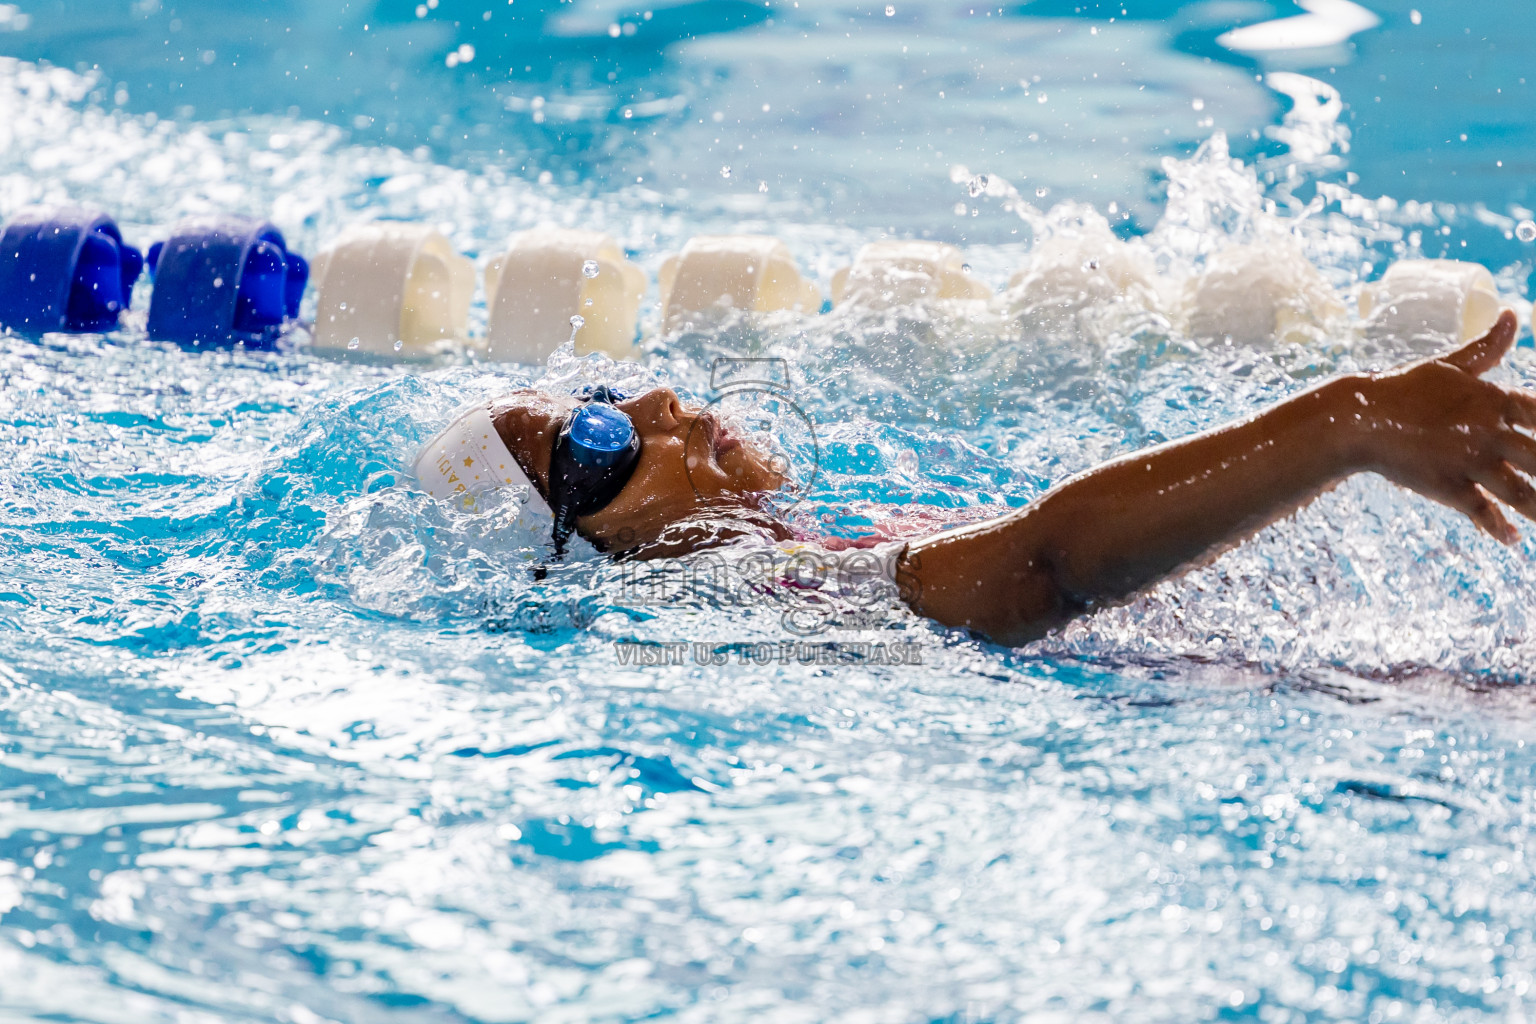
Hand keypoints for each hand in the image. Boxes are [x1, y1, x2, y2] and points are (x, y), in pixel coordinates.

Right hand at [1354, 309, 1535, 542]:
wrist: (1359, 418)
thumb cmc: (1404, 387)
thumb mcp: (1450, 365)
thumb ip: (1488, 347)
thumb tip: (1515, 314)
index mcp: (1494, 400)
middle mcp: (1489, 432)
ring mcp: (1470, 462)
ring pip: (1522, 492)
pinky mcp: (1448, 486)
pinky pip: (1483, 512)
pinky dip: (1499, 528)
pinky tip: (1512, 539)